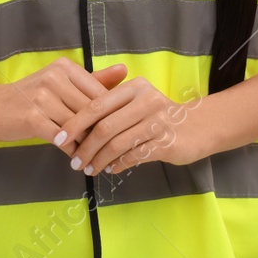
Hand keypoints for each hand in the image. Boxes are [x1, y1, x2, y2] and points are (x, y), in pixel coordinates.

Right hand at [0, 58, 127, 152]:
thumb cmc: (30, 96)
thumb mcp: (60, 83)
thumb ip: (93, 80)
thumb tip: (125, 71)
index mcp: (64, 67)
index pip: (99, 93)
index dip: (110, 115)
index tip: (119, 131)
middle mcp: (54, 77)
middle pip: (90, 110)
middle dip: (101, 132)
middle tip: (112, 150)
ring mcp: (42, 96)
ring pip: (78, 126)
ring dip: (88, 144)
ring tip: (96, 157)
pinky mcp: (32, 117)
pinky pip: (61, 138)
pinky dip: (71, 150)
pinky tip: (76, 158)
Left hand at [56, 75, 209, 176]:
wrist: (199, 127)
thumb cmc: (159, 115)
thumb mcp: (137, 102)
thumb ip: (111, 107)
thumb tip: (77, 127)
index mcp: (134, 87)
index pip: (96, 104)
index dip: (75, 123)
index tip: (58, 138)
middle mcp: (145, 101)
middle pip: (104, 126)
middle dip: (84, 147)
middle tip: (74, 161)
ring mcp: (157, 121)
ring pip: (117, 144)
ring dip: (99, 160)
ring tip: (89, 169)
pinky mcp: (165, 142)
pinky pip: (133, 156)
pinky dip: (117, 164)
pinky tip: (110, 169)